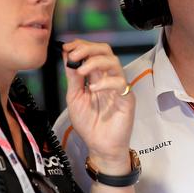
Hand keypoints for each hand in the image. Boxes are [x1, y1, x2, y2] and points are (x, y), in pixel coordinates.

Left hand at [61, 39, 134, 173]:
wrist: (100, 146)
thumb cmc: (89, 124)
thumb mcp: (75, 97)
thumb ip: (73, 77)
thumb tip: (67, 56)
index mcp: (96, 76)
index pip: (93, 52)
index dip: (81, 45)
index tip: (66, 46)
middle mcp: (109, 78)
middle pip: (105, 51)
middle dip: (88, 48)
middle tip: (74, 54)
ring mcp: (119, 87)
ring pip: (114, 62)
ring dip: (95, 61)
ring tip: (81, 71)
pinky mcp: (127, 98)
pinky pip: (120, 83)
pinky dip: (105, 82)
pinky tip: (93, 89)